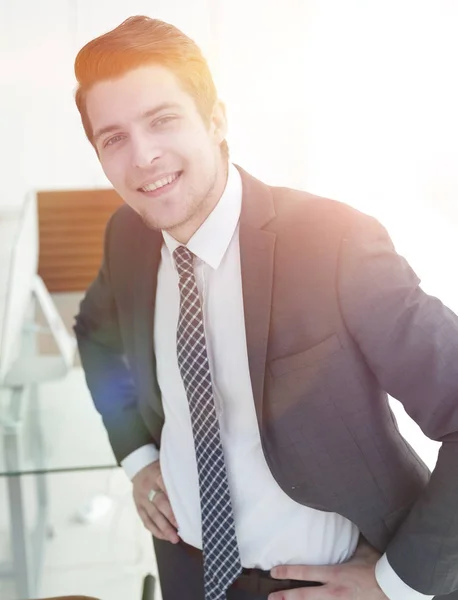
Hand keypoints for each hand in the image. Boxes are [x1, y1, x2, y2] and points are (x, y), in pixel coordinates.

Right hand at [132, 460, 179, 542]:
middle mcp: (148, 488)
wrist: (138, 469)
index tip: (185, 505)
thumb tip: (192, 490)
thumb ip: (175, 477)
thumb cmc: (158, 469)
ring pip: (152, 516)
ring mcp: (141, 499)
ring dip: (164, 528)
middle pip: (159, 502)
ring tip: (174, 538)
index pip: (165, 485)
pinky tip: (165, 537)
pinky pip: (146, 521)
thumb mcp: (166, 467)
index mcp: (156, 475)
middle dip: (170, 516)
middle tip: (180, 527)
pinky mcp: (139, 508)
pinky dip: (156, 530)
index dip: (173, 495)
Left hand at [269, 538, 387, 598]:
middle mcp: (334, 592)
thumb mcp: (361, 549)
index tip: (273, 572)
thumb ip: (348, 540)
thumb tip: (342, 520)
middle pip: (305, 596)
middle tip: (270, 597)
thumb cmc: (378, 565)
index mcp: (336, 573)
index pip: (306, 572)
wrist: (395, 587)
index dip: (288, 572)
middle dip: (286, 596)